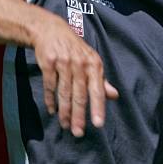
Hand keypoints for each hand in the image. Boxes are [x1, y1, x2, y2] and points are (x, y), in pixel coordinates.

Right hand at [32, 13, 118, 136]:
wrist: (51, 30)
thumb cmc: (75, 49)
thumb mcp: (91, 61)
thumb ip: (101, 80)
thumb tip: (114, 96)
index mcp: (94, 64)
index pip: (97, 89)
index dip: (98, 107)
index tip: (98, 124)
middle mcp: (80, 63)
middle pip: (79, 94)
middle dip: (79, 115)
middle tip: (78, 133)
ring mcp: (64, 62)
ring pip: (64, 92)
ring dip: (65, 111)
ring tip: (65, 125)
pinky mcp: (48, 62)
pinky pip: (50, 85)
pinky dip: (51, 99)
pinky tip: (52, 110)